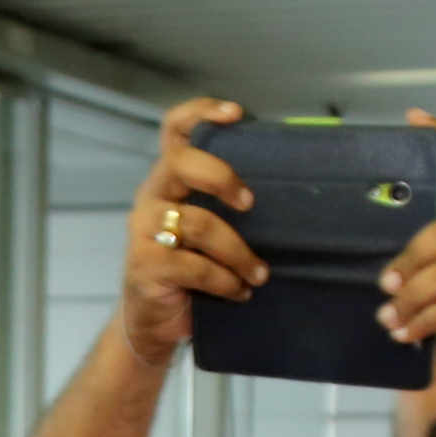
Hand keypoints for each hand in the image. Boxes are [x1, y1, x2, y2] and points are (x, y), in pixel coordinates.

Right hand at [119, 97, 265, 366]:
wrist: (152, 323)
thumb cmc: (189, 271)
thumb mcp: (206, 233)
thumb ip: (226, 208)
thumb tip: (292, 194)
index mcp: (169, 180)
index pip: (174, 130)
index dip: (200, 112)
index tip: (236, 113)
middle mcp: (152, 196)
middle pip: (179, 163)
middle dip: (221, 177)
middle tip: (250, 203)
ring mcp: (143, 230)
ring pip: (197, 224)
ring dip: (238, 251)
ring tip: (259, 274)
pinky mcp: (145, 265)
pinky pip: (194, 266)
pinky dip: (224, 280)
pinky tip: (239, 291)